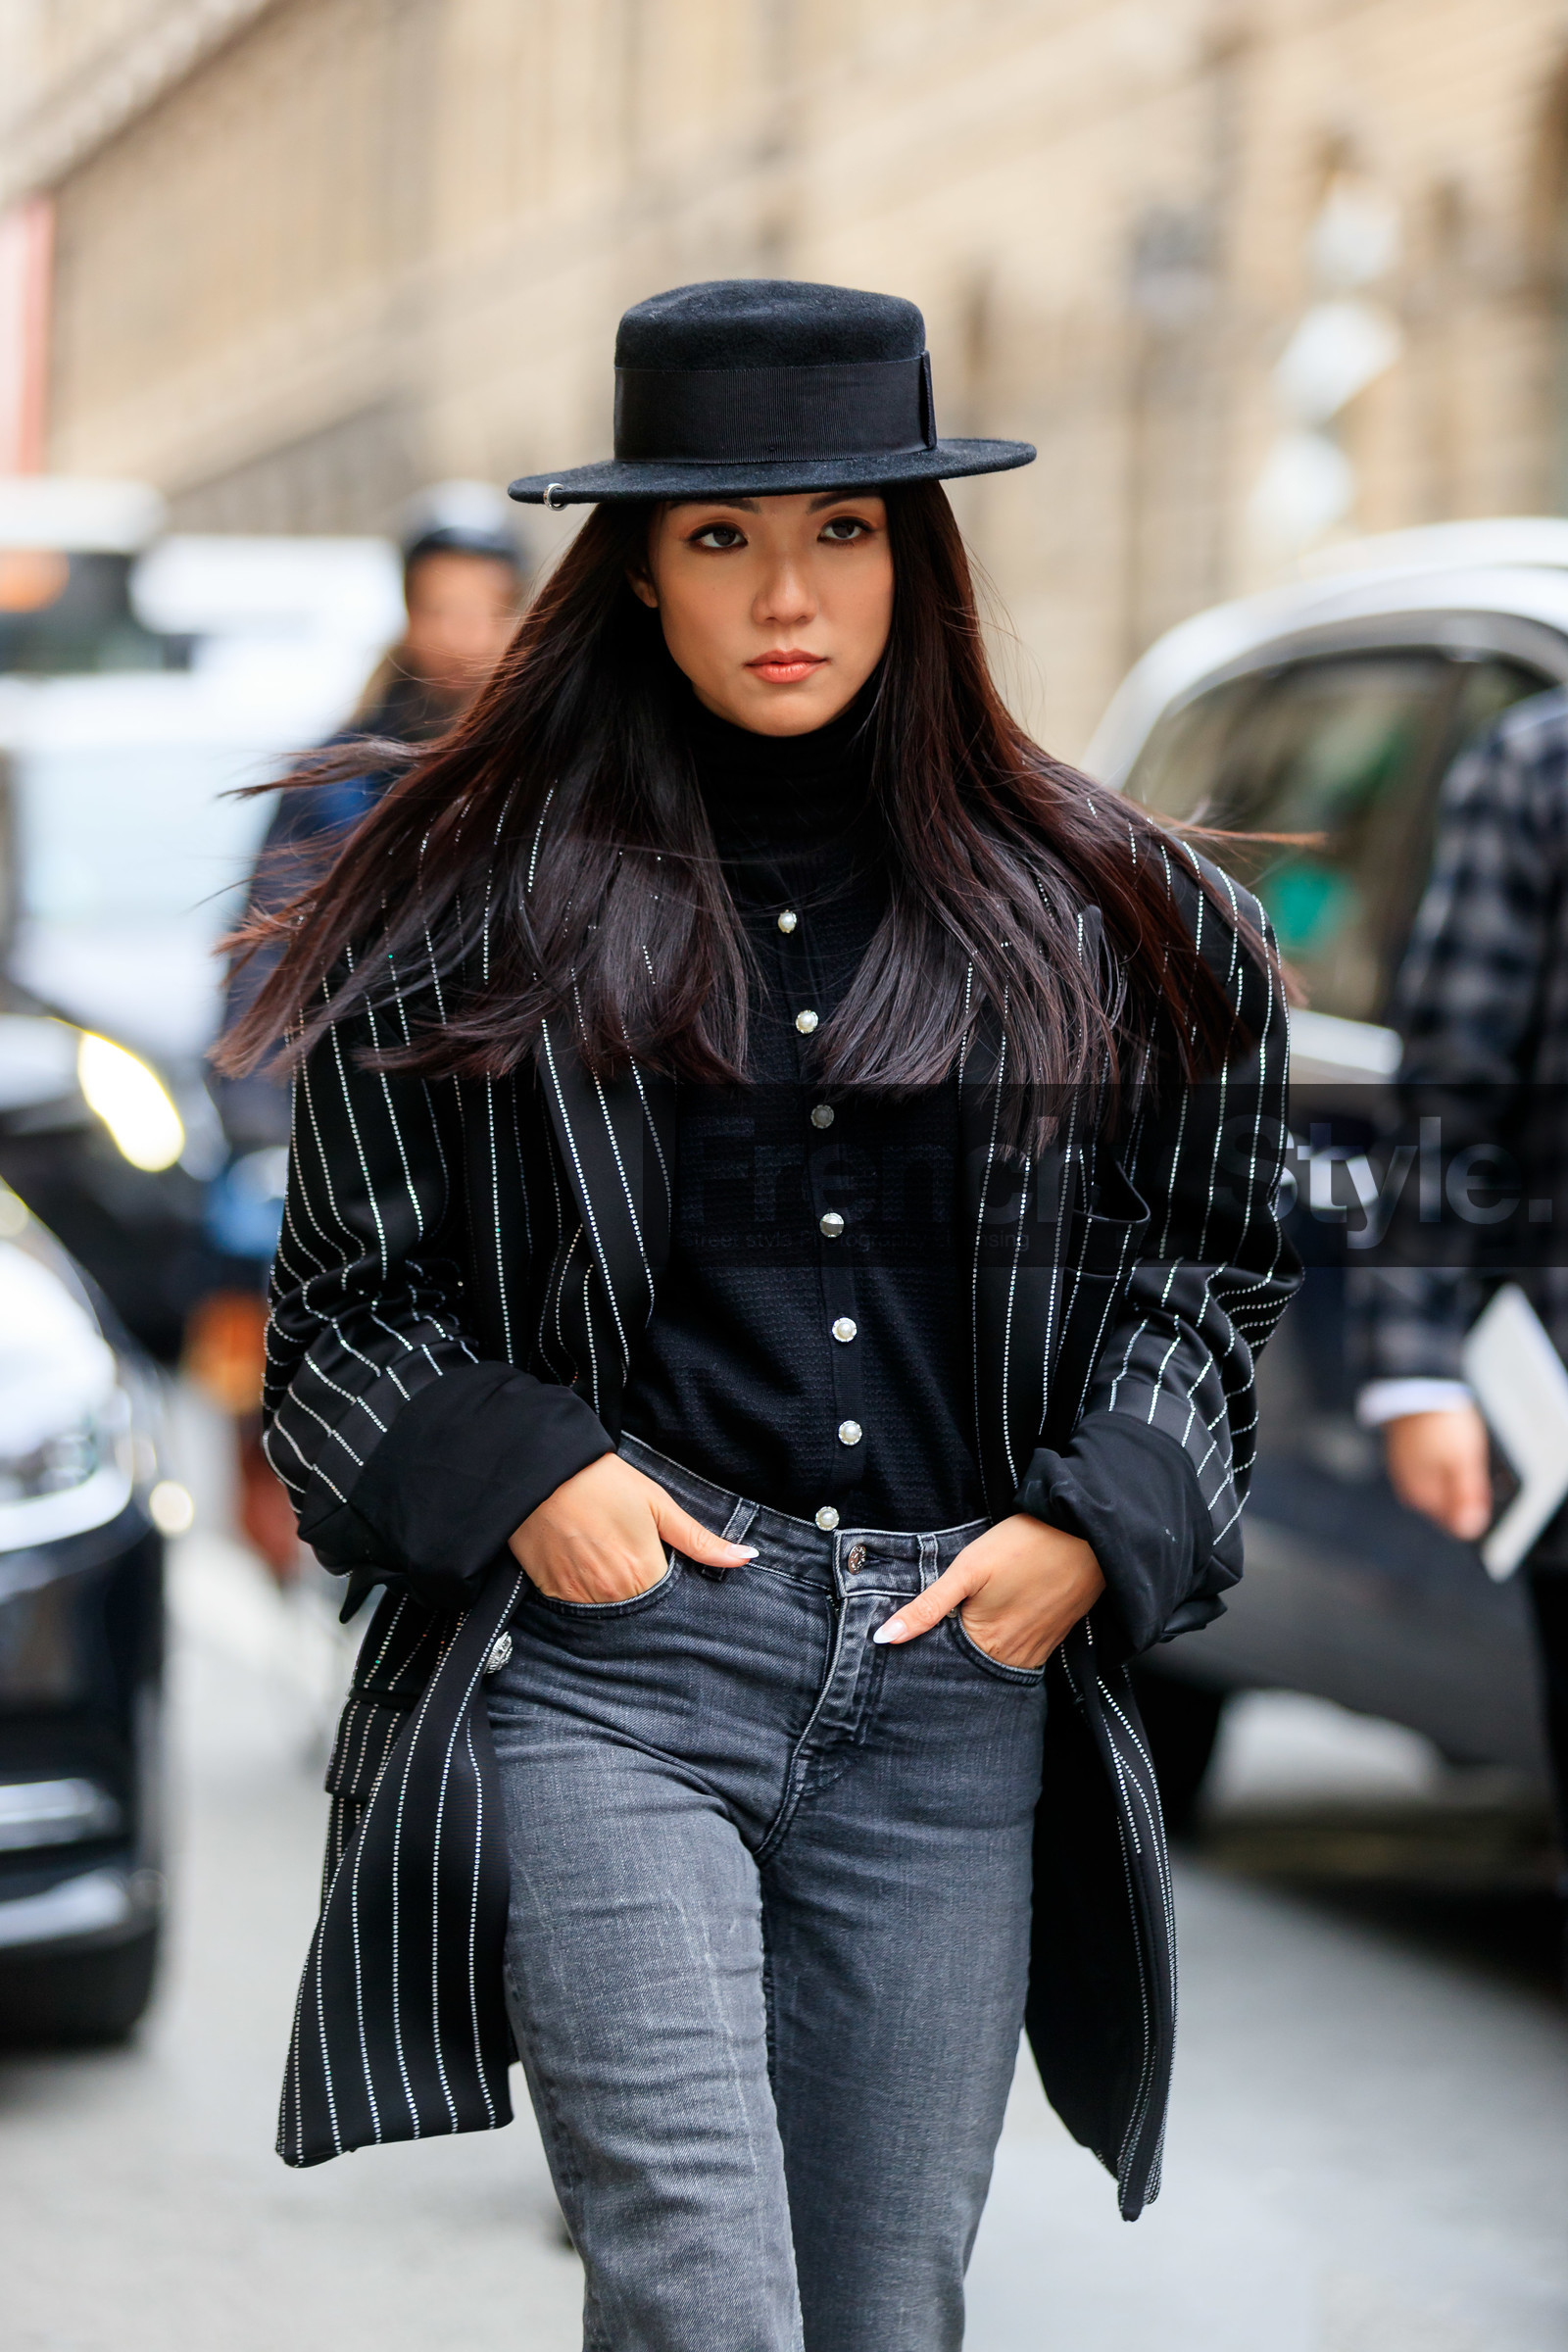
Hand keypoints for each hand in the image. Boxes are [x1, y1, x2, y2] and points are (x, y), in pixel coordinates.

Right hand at [509, 1453, 754, 1602]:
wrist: (543, 1472)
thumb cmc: (605, 1483)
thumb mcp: (658, 1505)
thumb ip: (700, 1540)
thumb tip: (747, 1557)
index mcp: (644, 1571)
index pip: (669, 1603)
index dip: (669, 1587)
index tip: (662, 1570)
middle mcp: (613, 1592)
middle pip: (640, 1611)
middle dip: (643, 1595)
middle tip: (632, 1563)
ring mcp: (580, 1596)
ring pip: (609, 1614)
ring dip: (614, 1598)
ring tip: (608, 1563)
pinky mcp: (553, 1593)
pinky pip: (577, 1610)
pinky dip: (585, 1596)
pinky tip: (585, 1568)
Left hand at [871, 1513, 1105, 1669]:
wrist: (1086, 1532)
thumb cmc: (1024, 1545)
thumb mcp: (967, 1570)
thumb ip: (927, 1607)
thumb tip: (883, 1640)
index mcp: (989, 1644)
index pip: (948, 1666)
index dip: (927, 1655)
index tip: (911, 1645)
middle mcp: (1016, 1657)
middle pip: (975, 1667)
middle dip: (954, 1658)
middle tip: (941, 1632)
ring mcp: (1041, 1648)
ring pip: (1001, 1661)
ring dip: (983, 1651)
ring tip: (972, 1625)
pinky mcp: (1057, 1634)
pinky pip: (1025, 1651)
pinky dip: (1008, 1643)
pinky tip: (1002, 1620)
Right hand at [1383, 1406, 1491, 1542]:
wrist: (1415, 1385)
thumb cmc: (1440, 1422)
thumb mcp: (1464, 1462)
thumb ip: (1466, 1497)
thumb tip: (1470, 1528)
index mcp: (1422, 1495)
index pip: (1454, 1521)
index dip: (1473, 1503)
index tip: (1476, 1480)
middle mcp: (1409, 1489)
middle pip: (1447, 1503)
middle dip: (1462, 1487)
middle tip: (1466, 1458)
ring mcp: (1405, 1471)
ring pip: (1440, 1484)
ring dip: (1453, 1471)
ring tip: (1456, 1444)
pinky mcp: (1406, 1454)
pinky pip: (1431, 1467)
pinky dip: (1442, 1458)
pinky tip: (1446, 1440)